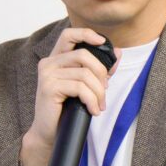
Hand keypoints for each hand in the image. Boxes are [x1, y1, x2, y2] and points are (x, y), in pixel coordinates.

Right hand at [20, 28, 119, 165]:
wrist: (49, 132)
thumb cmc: (66, 109)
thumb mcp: (85, 86)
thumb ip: (99, 69)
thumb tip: (118, 52)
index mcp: (56, 59)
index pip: (68, 34)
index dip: (86, 33)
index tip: (102, 41)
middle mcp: (48, 63)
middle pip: (84, 55)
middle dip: (101, 73)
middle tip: (105, 91)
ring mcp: (47, 74)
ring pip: (84, 74)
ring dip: (98, 92)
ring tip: (100, 106)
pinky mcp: (49, 87)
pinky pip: (79, 88)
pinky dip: (92, 100)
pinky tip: (93, 111)